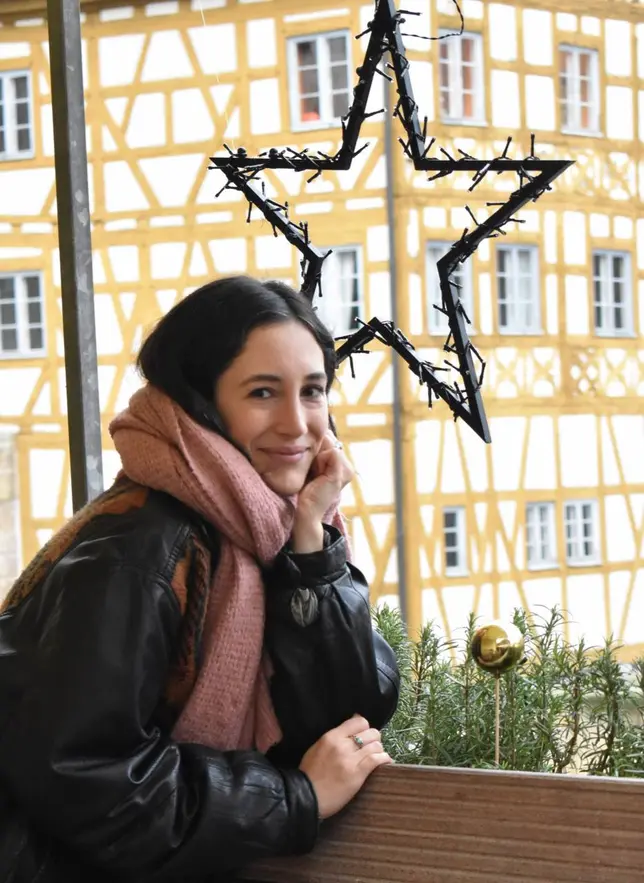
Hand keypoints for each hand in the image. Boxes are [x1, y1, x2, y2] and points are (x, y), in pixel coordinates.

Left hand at [291, 431, 353, 552]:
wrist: (306, 511)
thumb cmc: (305, 488)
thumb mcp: (313, 466)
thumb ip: (318, 450)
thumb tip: (318, 433)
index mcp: (343, 465)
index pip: (330, 439)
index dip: (317, 445)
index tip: (311, 464)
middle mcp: (348, 467)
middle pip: (330, 439)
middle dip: (317, 449)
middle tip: (312, 470)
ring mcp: (347, 470)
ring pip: (331, 444)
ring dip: (317, 455)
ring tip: (314, 473)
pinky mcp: (342, 473)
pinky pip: (332, 452)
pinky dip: (320, 460)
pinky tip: (317, 474)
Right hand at [299, 715, 391, 819]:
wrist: (305, 797)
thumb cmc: (310, 774)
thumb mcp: (318, 748)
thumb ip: (334, 738)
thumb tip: (351, 728)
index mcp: (331, 736)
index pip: (359, 721)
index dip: (365, 727)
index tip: (364, 735)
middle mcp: (342, 745)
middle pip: (370, 732)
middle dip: (374, 739)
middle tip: (372, 747)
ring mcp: (350, 759)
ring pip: (376, 745)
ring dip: (379, 750)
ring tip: (378, 756)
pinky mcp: (357, 774)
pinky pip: (376, 759)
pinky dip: (384, 759)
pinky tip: (385, 762)